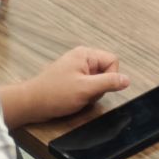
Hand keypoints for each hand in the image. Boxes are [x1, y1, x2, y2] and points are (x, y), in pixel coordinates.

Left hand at [15, 47, 130, 124]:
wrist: (31, 104)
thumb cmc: (54, 94)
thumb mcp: (85, 89)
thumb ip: (108, 83)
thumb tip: (127, 80)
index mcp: (85, 54)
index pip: (113, 61)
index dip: (110, 77)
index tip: (97, 88)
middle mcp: (82, 58)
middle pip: (106, 72)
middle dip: (99, 87)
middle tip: (85, 93)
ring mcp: (76, 69)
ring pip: (98, 82)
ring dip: (91, 93)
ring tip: (77, 97)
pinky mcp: (72, 80)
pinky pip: (88, 87)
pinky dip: (84, 96)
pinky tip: (73, 100)